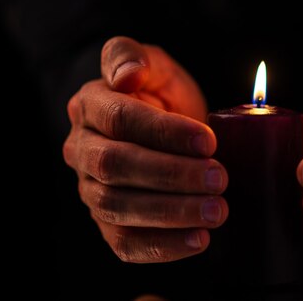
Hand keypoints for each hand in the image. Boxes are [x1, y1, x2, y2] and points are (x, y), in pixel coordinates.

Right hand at [63, 36, 227, 262]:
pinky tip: (199, 240)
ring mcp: (90, 189)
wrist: (159, 127)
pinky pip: (124, 242)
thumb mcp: (153, 64)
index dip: (164, 132)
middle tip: (220, 179)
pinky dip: (162, 247)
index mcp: (90, 106)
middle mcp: (82, 149)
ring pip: (118, 208)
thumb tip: (126, 74)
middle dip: (171, 175)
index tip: (209, 141)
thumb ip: (132, 55)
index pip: (121, 119)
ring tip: (217, 210)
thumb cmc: (158, 93)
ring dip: (171, 213)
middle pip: (116, 166)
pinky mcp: (107, 222)